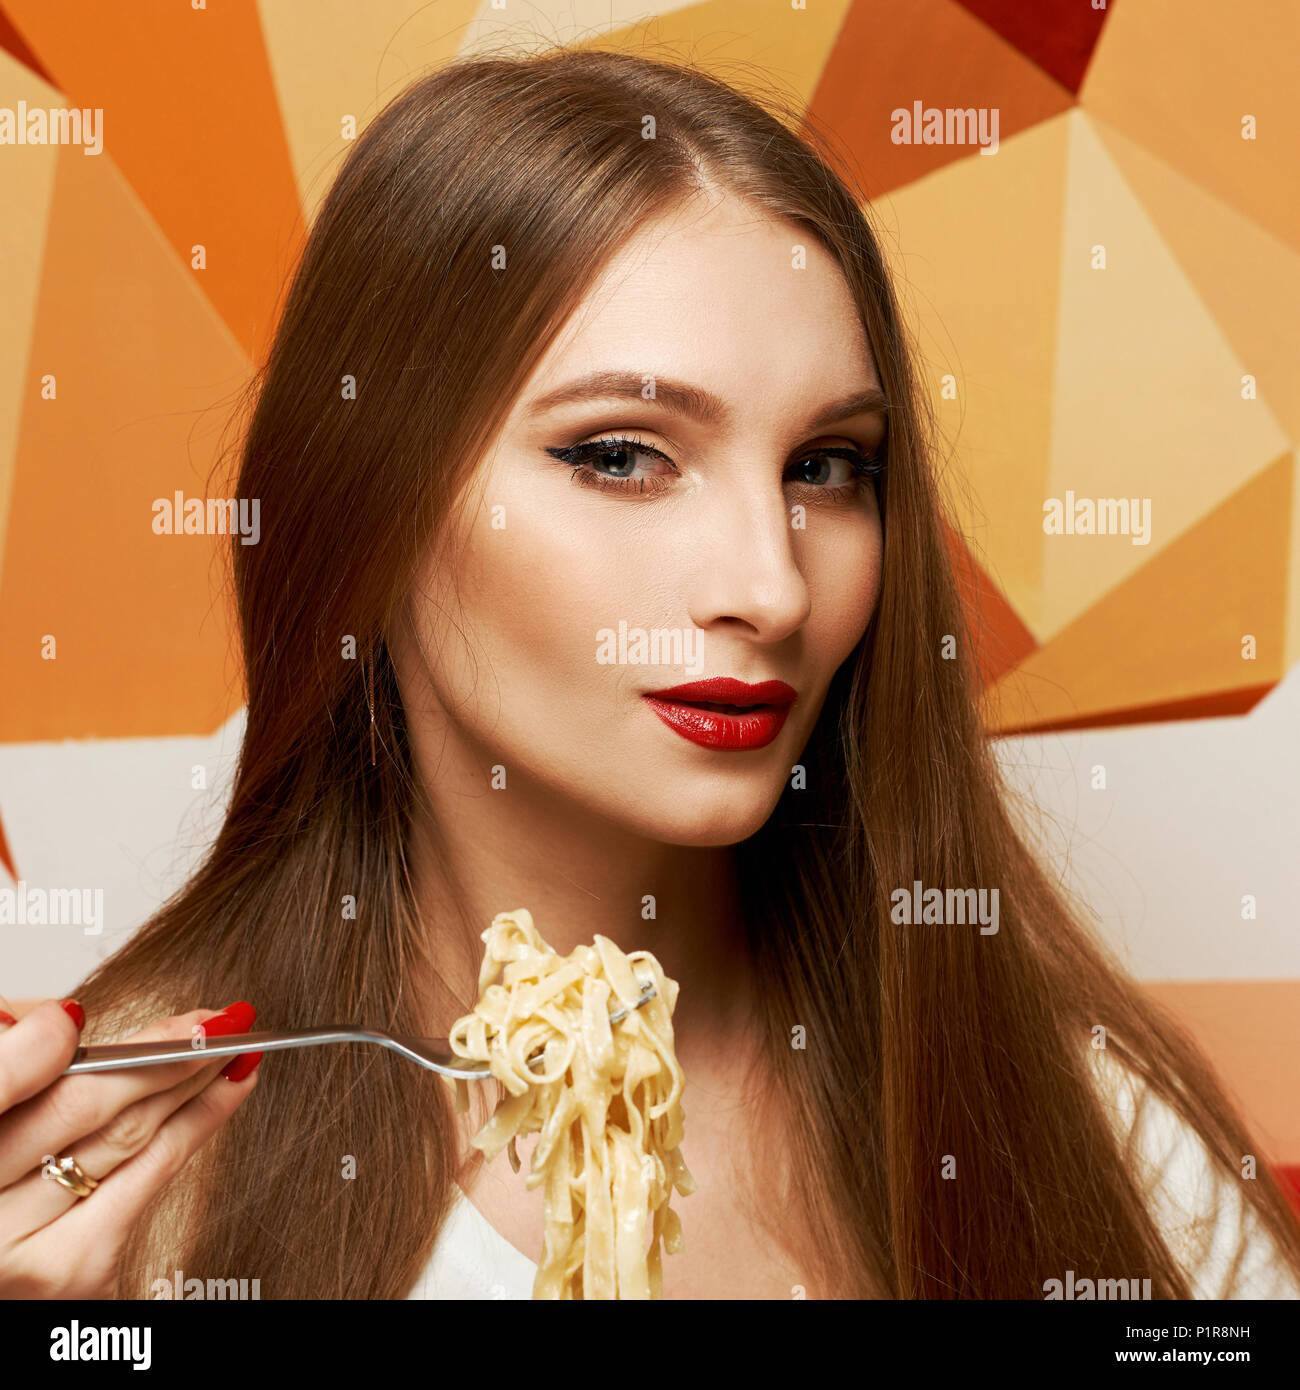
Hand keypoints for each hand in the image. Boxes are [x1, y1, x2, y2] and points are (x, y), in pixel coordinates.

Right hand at [0, 995, 260, 1297]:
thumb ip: (10, 1061)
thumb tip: (60, 1019)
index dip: (37, 1047)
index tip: (74, 1015)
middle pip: (82, 1104)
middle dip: (158, 1049)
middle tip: (209, 1018)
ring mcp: (29, 1245)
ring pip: (132, 1133)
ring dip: (195, 1075)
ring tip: (234, 1038)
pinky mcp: (77, 1265)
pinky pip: (155, 1171)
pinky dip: (202, 1117)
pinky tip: (233, 1083)